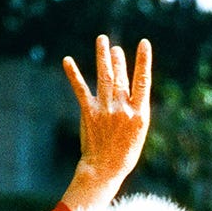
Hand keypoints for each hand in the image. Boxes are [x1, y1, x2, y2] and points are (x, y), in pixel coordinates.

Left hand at [59, 36, 151, 210]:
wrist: (105, 170)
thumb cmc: (124, 155)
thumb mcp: (138, 133)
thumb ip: (134, 110)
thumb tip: (128, 88)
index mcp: (139, 115)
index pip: (143, 82)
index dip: (143, 61)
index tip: (144, 44)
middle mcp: (123, 109)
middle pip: (121, 77)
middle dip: (118, 59)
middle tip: (115, 48)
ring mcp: (106, 110)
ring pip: (104, 76)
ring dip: (102, 56)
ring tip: (102, 40)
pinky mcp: (89, 113)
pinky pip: (81, 89)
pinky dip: (73, 74)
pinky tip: (67, 60)